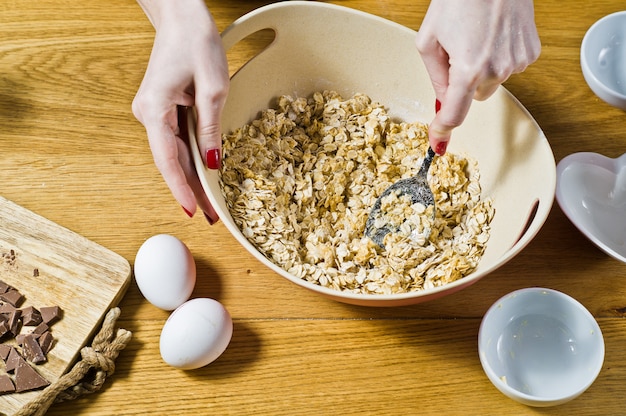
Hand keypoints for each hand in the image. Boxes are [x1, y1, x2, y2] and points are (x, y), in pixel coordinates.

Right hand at [132, 0, 228, 221]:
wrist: (181, 17)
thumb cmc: (196, 43)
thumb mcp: (214, 88)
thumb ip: (211, 128)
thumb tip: (211, 162)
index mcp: (154, 109)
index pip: (167, 159)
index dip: (181, 188)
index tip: (192, 210)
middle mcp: (147, 114)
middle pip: (171, 161)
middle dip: (192, 190)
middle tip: (210, 217)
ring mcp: (153, 113)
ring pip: (174, 154)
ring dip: (193, 178)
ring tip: (211, 204)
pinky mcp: (162, 110)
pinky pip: (177, 141)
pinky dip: (191, 160)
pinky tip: (204, 178)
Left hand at [416, 0, 539, 153]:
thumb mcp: (429, 40)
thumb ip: (435, 77)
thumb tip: (442, 102)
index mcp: (468, 69)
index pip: (455, 114)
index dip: (443, 129)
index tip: (438, 140)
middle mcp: (496, 70)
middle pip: (473, 97)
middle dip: (463, 83)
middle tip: (457, 52)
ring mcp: (517, 62)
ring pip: (492, 82)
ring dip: (481, 68)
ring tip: (477, 36)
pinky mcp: (530, 53)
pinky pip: (509, 68)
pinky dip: (499, 58)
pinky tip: (494, 35)